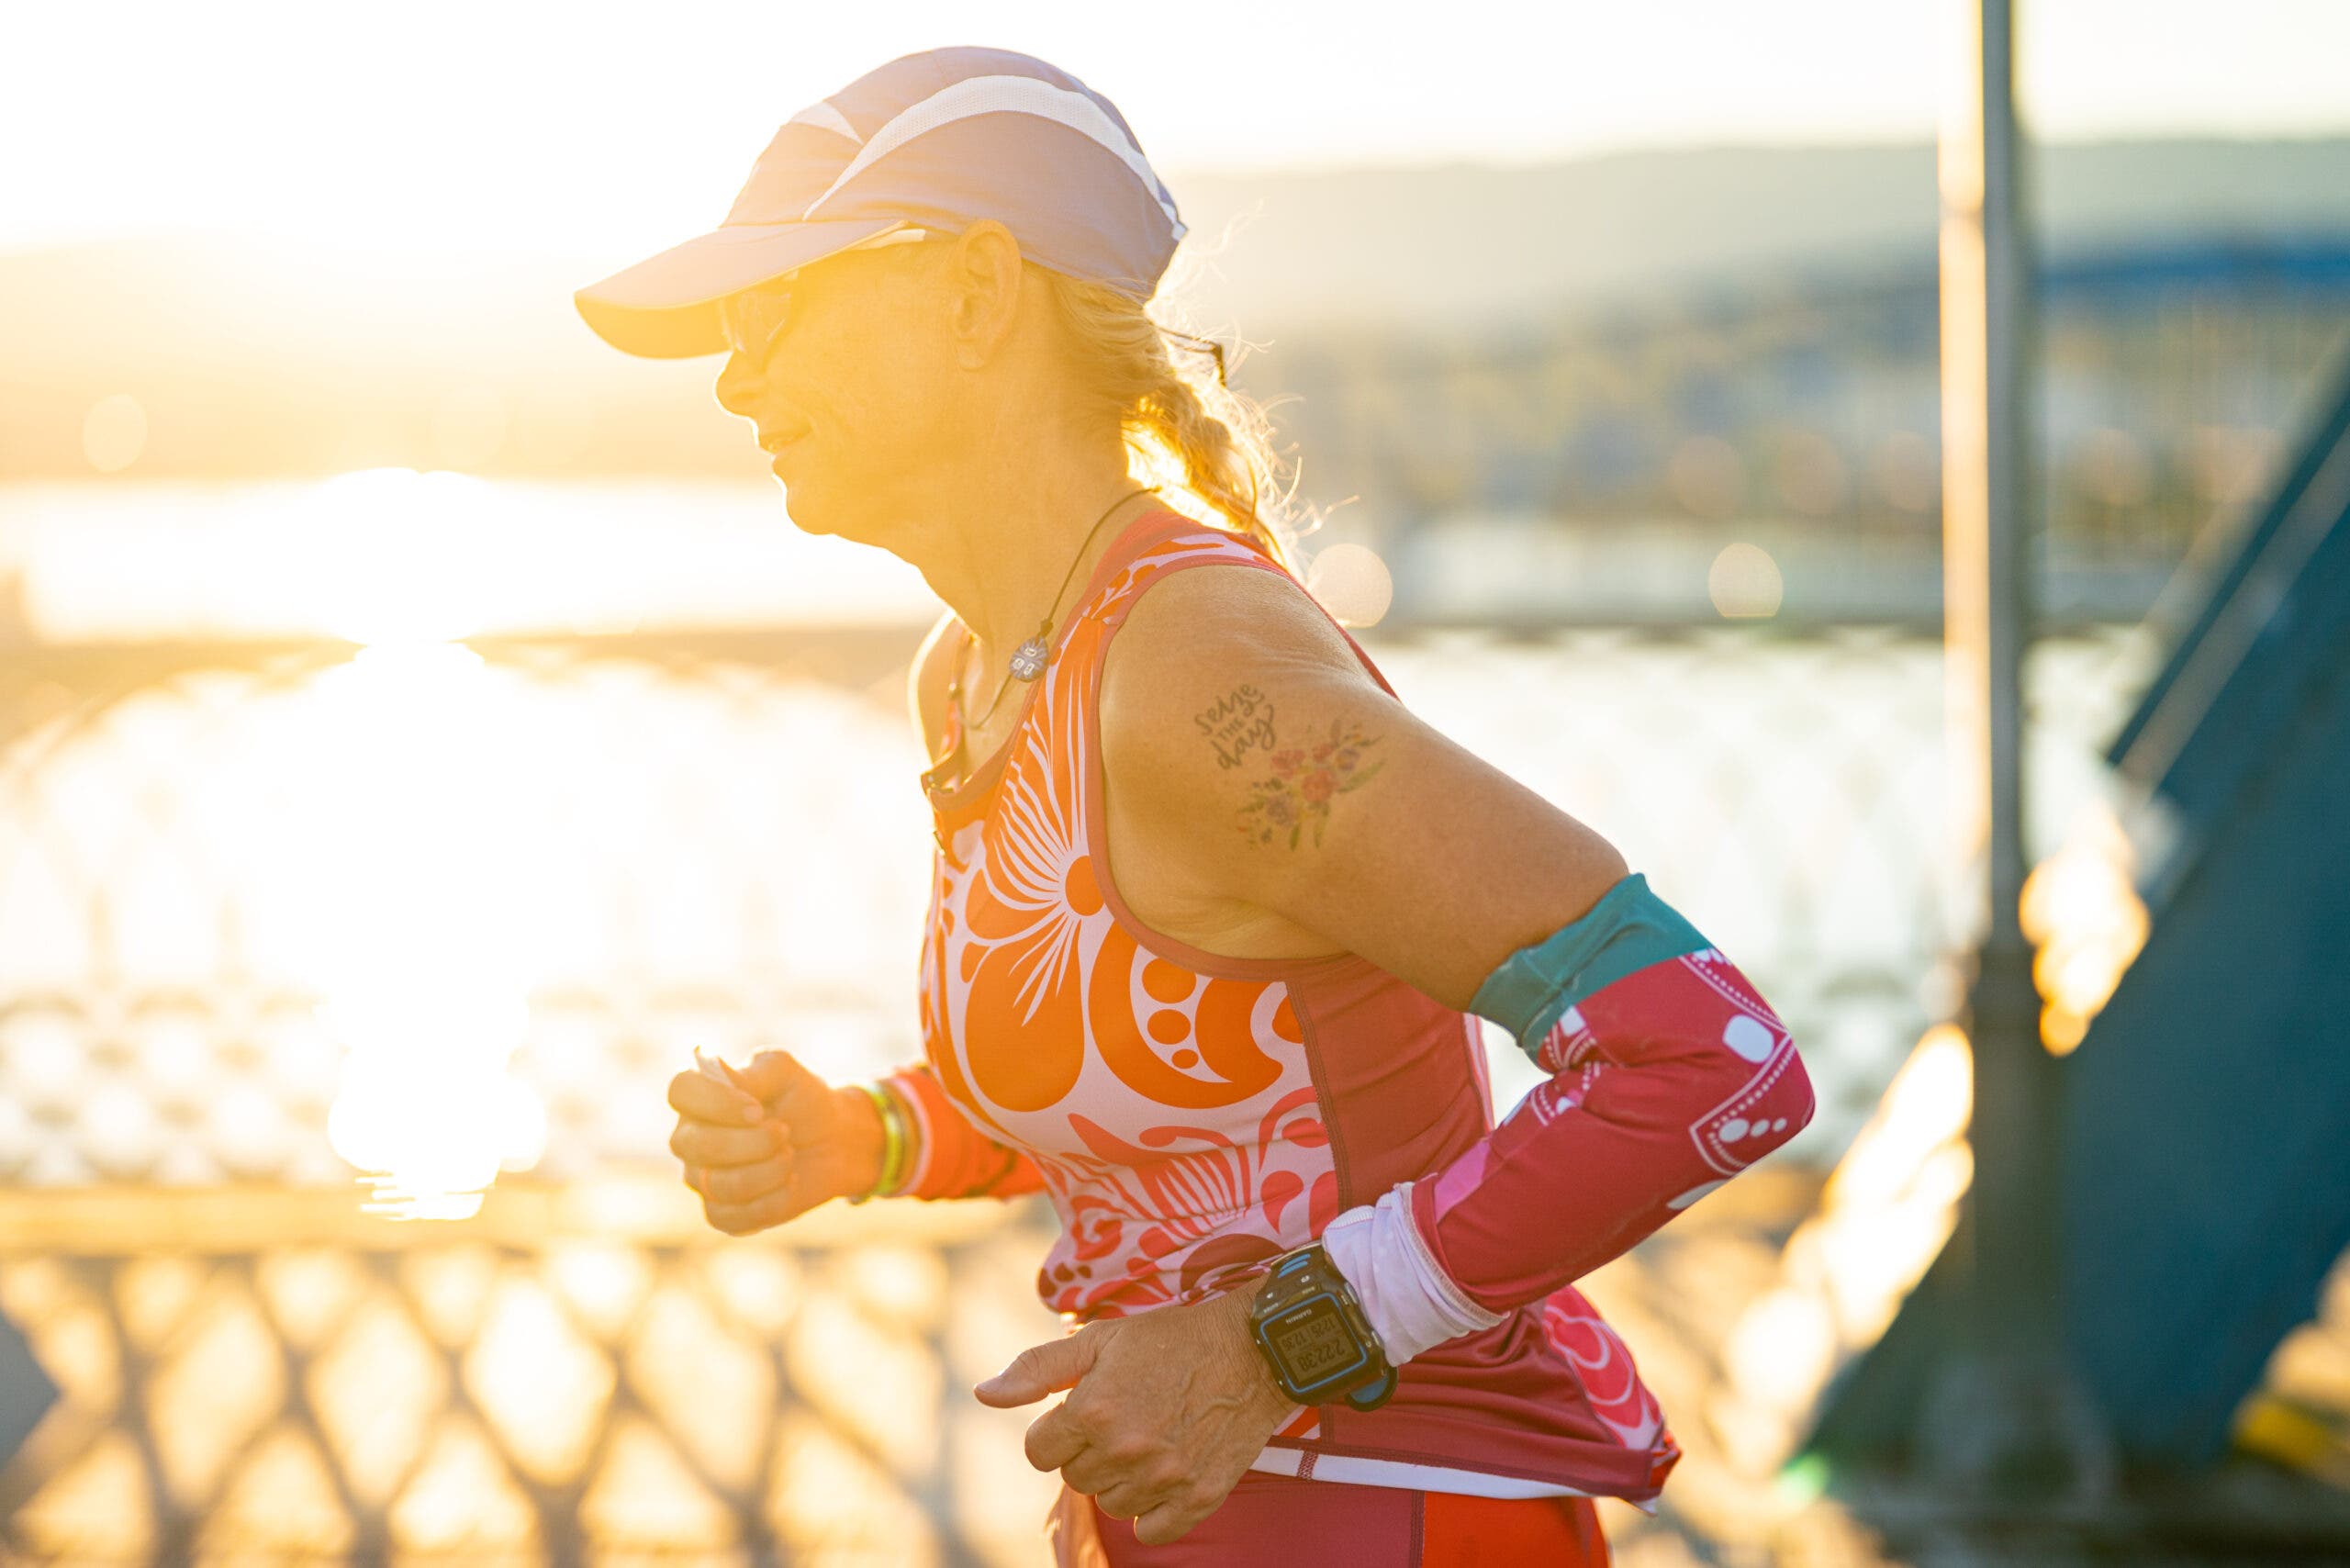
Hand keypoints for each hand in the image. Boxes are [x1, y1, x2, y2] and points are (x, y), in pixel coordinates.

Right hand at [665, 1050, 883, 1234]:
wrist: (833, 1141)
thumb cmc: (802, 1100)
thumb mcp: (786, 1072)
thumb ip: (757, 1070)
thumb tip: (729, 1083)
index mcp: (701, 1096)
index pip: (681, 1090)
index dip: (716, 1101)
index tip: (757, 1109)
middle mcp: (691, 1137)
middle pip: (693, 1144)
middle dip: (751, 1142)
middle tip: (785, 1132)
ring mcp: (702, 1178)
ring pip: (718, 1185)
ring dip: (767, 1171)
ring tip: (789, 1155)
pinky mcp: (721, 1213)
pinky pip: (731, 1218)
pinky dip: (771, 1202)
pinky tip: (790, 1184)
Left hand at [973, 1284, 1298, 1544]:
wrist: (1254, 1349)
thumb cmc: (1172, 1338)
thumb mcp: (1101, 1338)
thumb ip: (1038, 1368)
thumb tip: (984, 1394)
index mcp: (1092, 1409)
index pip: (1039, 1451)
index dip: (1057, 1430)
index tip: (1084, 1412)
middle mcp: (1124, 1449)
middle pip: (1075, 1477)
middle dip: (1090, 1450)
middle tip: (1125, 1417)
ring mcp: (1163, 1478)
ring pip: (1111, 1503)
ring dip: (1120, 1478)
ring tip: (1149, 1439)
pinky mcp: (1199, 1497)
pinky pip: (1151, 1530)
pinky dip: (1153, 1512)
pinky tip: (1165, 1475)